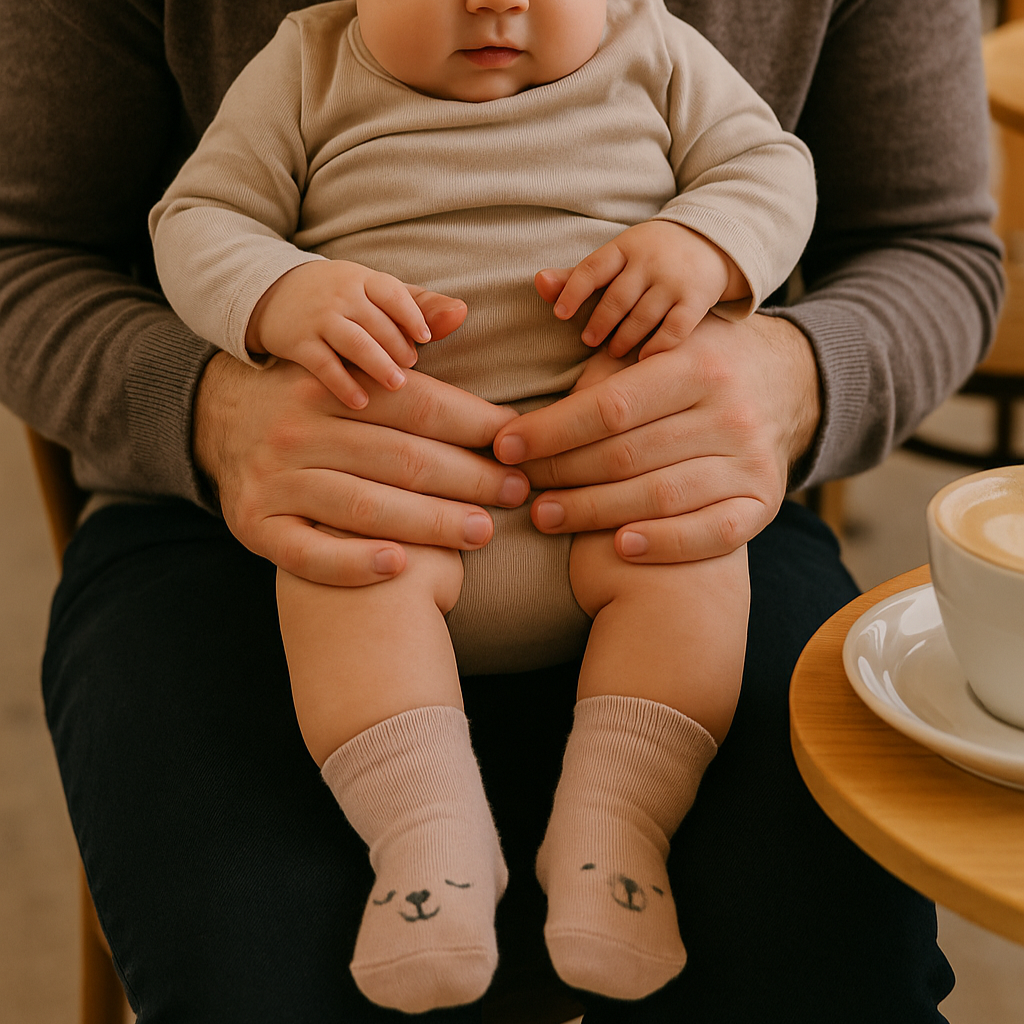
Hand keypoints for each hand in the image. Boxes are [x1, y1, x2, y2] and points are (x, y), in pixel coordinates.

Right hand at [196, 290, 528, 585]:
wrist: (217, 423)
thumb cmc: (309, 402)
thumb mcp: (348, 368)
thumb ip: (407, 352)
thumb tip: (462, 312)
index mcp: (327, 386)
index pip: (415, 404)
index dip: (473, 424)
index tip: (517, 442)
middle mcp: (296, 430)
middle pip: (399, 457)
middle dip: (468, 476)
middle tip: (517, 491)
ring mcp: (273, 481)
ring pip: (364, 506)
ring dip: (431, 522)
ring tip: (484, 531)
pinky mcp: (256, 527)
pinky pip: (308, 554)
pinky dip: (354, 562)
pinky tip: (399, 566)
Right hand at [245, 259, 466, 410]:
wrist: (275, 292)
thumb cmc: (343, 299)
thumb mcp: (376, 294)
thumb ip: (419, 305)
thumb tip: (463, 311)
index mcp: (364, 280)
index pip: (392, 292)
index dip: (412, 315)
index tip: (425, 338)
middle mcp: (340, 295)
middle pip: (376, 321)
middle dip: (397, 346)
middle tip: (412, 369)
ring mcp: (317, 318)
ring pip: (353, 341)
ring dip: (377, 364)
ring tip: (397, 385)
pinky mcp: (296, 342)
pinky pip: (322, 364)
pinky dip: (342, 383)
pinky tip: (361, 402)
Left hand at [492, 312, 820, 561]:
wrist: (789, 386)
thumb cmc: (698, 366)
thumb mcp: (659, 341)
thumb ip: (600, 344)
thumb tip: (542, 293)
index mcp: (697, 365)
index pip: (610, 406)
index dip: (551, 431)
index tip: (505, 446)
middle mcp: (730, 412)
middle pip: (627, 455)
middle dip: (562, 473)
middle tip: (517, 487)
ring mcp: (751, 461)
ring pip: (659, 496)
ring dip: (593, 512)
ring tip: (545, 516)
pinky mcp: (765, 501)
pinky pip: (713, 532)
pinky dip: (667, 543)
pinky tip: (621, 546)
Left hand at [535, 221, 747, 359]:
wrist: (711, 240)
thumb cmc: (649, 257)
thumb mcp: (616, 257)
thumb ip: (577, 275)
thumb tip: (538, 282)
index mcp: (625, 247)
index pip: (593, 268)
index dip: (573, 291)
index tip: (561, 315)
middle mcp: (651, 260)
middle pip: (617, 297)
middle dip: (600, 322)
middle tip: (589, 340)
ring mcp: (675, 280)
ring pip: (643, 315)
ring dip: (624, 337)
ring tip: (613, 351)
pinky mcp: (697, 299)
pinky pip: (674, 329)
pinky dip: (657, 346)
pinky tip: (644, 359)